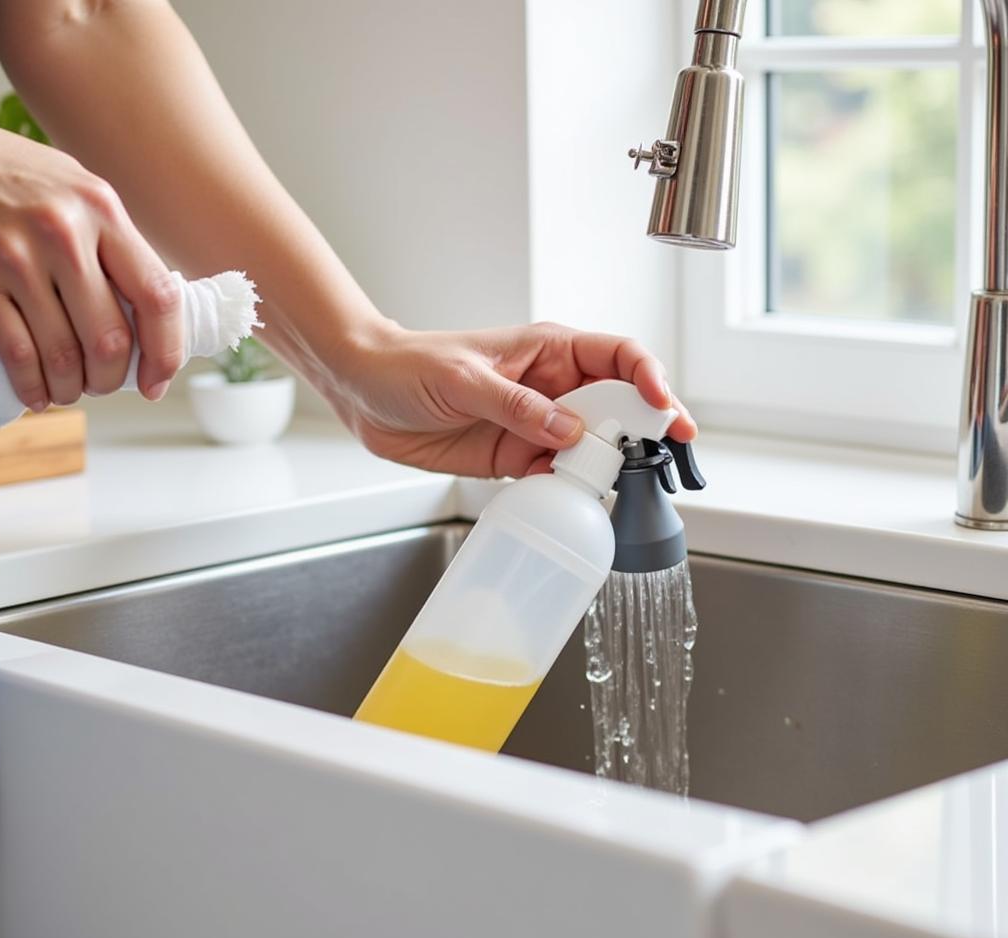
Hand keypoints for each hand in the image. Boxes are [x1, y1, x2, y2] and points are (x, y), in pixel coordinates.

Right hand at [0, 124, 183, 409]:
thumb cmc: (18, 179)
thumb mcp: (78, 194)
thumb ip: (115, 246)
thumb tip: (152, 317)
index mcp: (103, 211)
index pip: (157, 298)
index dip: (165, 352)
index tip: (157, 381)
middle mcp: (64, 233)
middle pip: (109, 338)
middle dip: (110, 379)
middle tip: (104, 384)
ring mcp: (16, 257)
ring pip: (63, 354)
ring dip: (72, 388)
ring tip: (71, 389)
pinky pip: (17, 351)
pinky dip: (32, 385)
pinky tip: (38, 393)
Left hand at [327, 320, 697, 477]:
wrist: (364, 392)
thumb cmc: (409, 365)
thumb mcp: (463, 379)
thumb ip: (517, 406)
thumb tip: (568, 433)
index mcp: (549, 351)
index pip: (618, 357)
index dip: (649, 378)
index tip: (662, 408)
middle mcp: (553, 388)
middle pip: (618, 407)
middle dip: (644, 429)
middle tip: (660, 457)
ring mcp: (536, 426)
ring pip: (592, 448)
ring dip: (606, 467)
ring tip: (607, 484)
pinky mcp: (516, 458)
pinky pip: (556, 477)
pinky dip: (567, 490)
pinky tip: (566, 499)